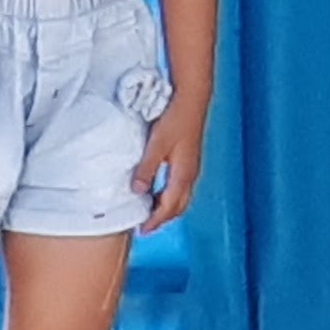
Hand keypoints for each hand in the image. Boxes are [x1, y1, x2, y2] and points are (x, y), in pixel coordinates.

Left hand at [134, 94, 210, 230]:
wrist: (192, 99)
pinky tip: (159, 191)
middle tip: (146, 226)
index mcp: (183, 174)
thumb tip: (137, 191)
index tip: (142, 230)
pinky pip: (181, 187)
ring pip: (181, 197)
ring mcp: (192, 167)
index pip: (169, 206)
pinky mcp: (190, 160)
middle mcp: (190, 174)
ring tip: (150, 212)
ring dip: (167, 208)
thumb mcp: (156, 145)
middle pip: (178, 206)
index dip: (156, 220)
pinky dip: (170, 196)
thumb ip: (147, 169)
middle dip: (163, 219)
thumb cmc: (176, 119)